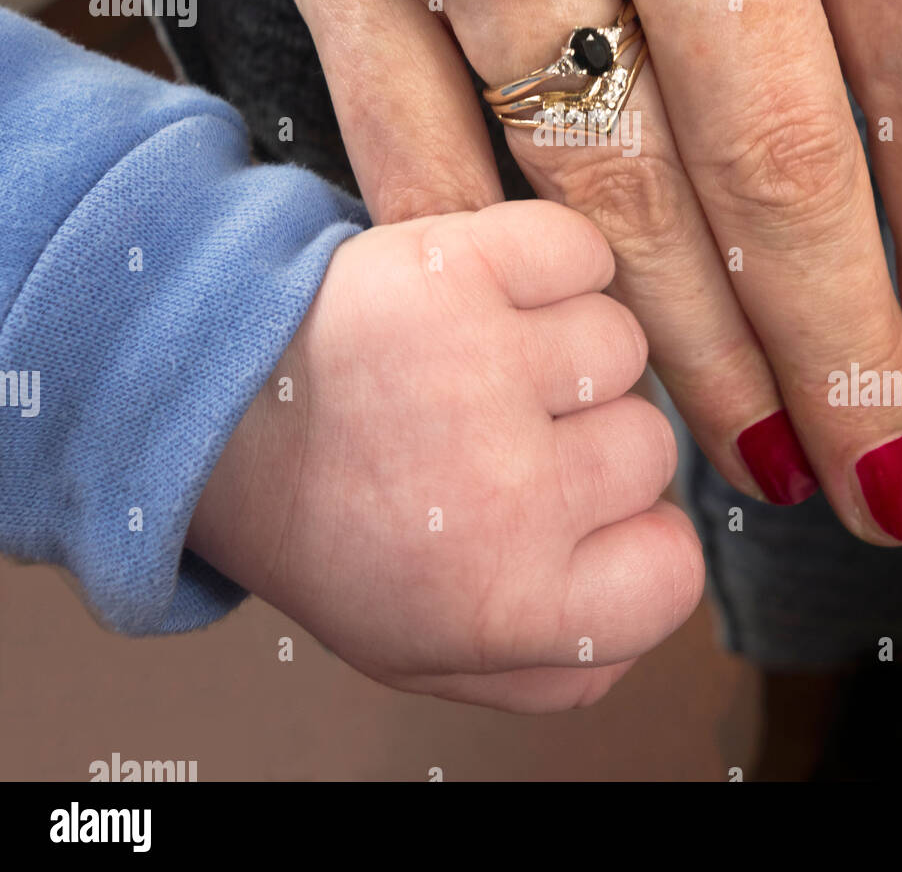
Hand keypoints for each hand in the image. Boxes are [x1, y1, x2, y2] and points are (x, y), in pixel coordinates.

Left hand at [187, 201, 700, 711]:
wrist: (212, 407)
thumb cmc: (325, 521)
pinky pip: (582, 252)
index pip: (673, 570)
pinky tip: (485, 295)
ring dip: (562, 345)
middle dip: (582, 434)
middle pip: (651, 444)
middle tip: (483, 431)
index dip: (628, 532)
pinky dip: (548, 261)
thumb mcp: (427, 651)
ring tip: (472, 363)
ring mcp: (480, 370)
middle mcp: (502, 495)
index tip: (563, 508)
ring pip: (622, 344)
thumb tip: (651, 607)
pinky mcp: (453, 268)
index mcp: (504, 605)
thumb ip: (558, 665)